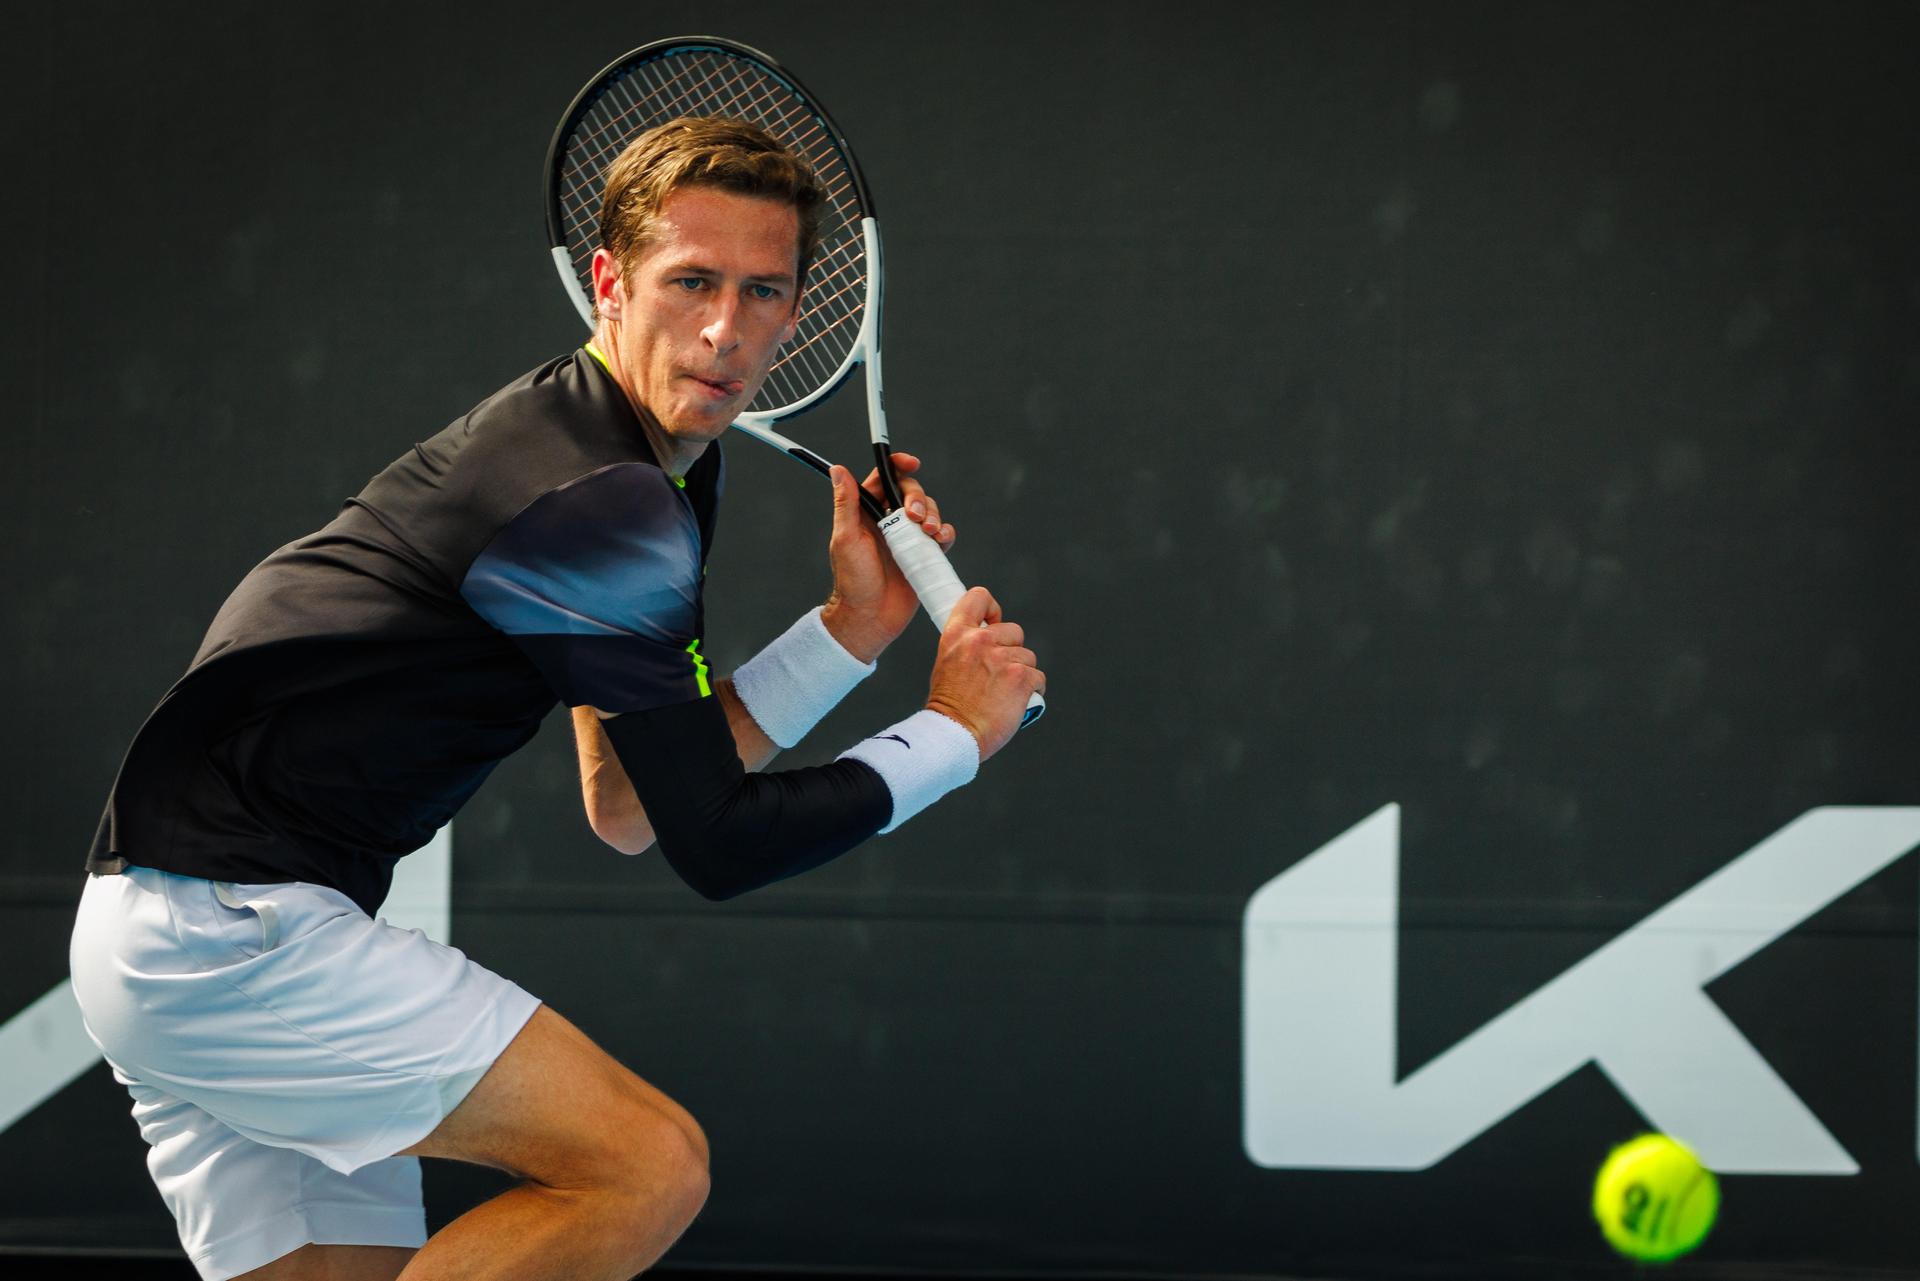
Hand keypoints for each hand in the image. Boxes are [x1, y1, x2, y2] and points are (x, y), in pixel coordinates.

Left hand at [820, 452, 953, 662]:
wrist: (870, 617)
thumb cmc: (852, 581)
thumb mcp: (846, 538)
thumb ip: (846, 503)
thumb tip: (838, 469)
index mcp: (866, 512)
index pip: (884, 478)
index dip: (899, 466)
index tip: (912, 463)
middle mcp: (888, 521)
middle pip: (912, 492)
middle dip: (919, 498)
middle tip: (915, 518)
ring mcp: (908, 538)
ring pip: (929, 511)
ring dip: (933, 516)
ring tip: (928, 533)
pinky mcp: (924, 554)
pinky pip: (941, 535)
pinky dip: (945, 533)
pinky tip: (940, 540)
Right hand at [923, 587, 1044, 763]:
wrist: (953, 734)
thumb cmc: (949, 706)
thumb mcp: (946, 662)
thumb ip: (967, 646)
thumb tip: (990, 638)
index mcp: (957, 633)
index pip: (979, 597)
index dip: (992, 609)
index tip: (994, 623)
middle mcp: (980, 640)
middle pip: (1014, 631)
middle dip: (1012, 651)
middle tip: (997, 675)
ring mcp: (1002, 658)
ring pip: (1028, 657)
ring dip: (1022, 674)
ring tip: (1003, 694)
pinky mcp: (1021, 677)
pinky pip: (1038, 677)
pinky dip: (1032, 691)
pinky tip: (1016, 703)